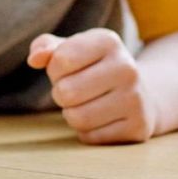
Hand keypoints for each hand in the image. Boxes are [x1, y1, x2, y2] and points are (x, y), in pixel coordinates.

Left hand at [27, 28, 158, 144]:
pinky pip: (91, 137)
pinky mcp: (138, 127)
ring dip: (72, 114)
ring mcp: (136, 99)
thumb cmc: (92, 67)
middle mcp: (127, 68)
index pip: (60, 60)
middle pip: (66, 92)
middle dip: (61, 93)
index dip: (54, 69)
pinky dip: (87, 131)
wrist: (142, 93)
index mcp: (108, 41)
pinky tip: (101, 119)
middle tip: (74, 90)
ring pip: (77, 118)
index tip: (68, 69)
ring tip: (86, 104)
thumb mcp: (69, 48)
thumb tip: (34, 59)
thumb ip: (44, 47)